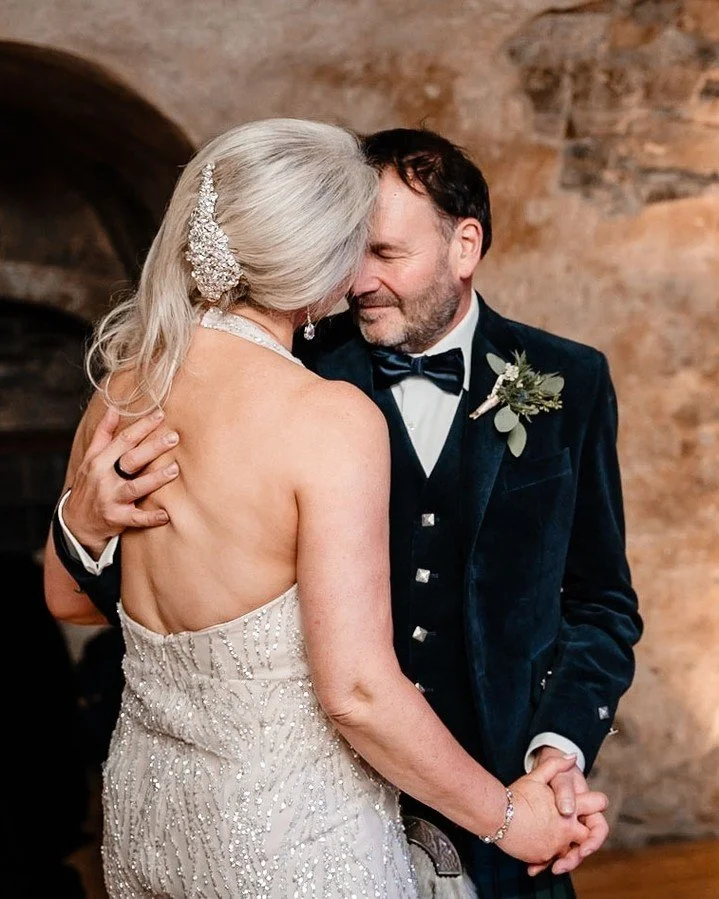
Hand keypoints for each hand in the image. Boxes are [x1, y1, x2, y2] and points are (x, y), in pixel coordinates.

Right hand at [64, 406, 179, 555]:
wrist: (75, 522)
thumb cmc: (89, 484)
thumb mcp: (90, 459)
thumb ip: (103, 434)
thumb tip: (114, 408)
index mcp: (99, 461)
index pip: (123, 440)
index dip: (142, 426)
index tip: (160, 415)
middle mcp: (104, 478)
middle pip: (131, 459)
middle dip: (153, 447)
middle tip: (174, 437)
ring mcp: (110, 499)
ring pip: (136, 487)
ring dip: (156, 479)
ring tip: (175, 469)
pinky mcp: (116, 519)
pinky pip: (136, 519)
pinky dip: (151, 517)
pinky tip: (166, 514)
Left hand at [526, 746, 609, 876]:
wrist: (541, 768)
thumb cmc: (557, 772)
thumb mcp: (561, 777)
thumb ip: (566, 791)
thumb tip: (568, 810)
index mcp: (588, 810)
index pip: (598, 829)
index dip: (593, 841)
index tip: (583, 850)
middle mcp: (579, 823)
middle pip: (581, 846)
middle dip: (572, 859)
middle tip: (560, 866)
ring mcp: (565, 830)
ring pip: (565, 851)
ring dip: (557, 862)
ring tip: (547, 868)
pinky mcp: (551, 834)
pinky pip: (549, 849)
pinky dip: (542, 859)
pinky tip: (532, 868)